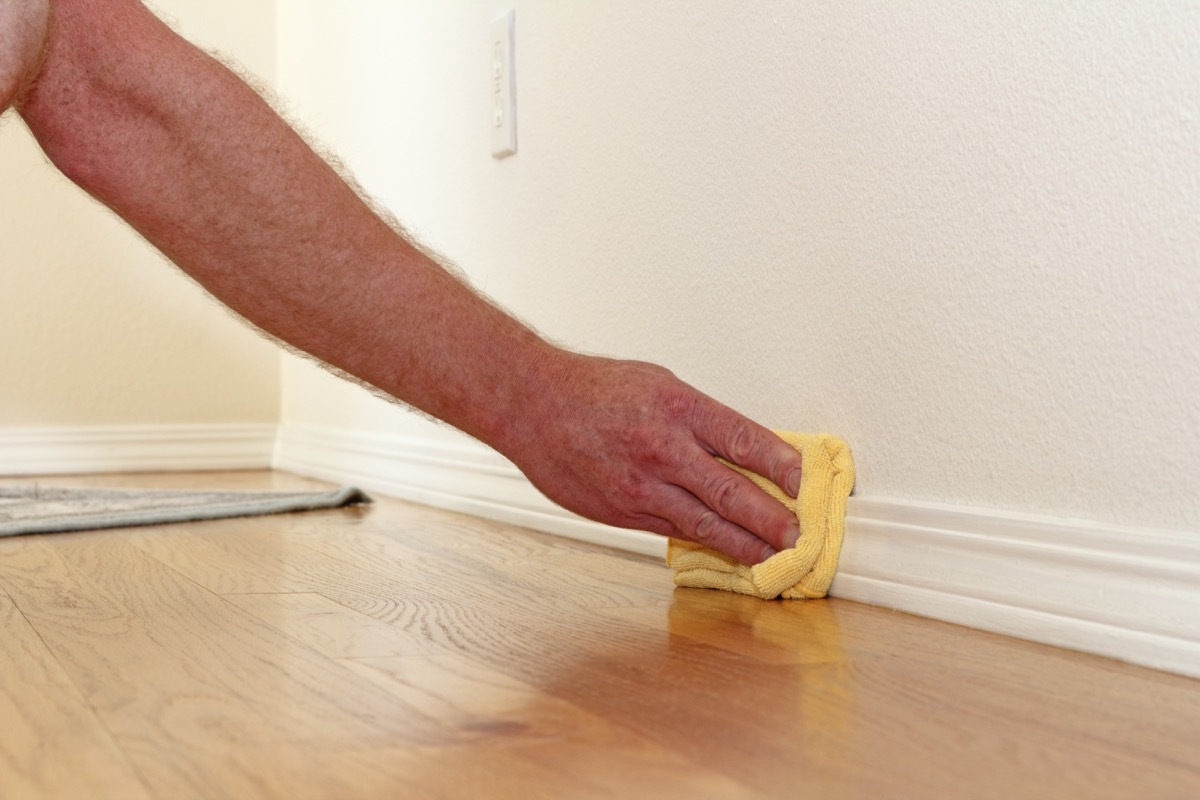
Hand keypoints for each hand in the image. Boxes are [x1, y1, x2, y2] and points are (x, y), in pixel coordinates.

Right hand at [506, 353, 802, 564]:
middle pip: (733, 492)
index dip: (782, 466)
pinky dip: (702, 542)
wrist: (533, 406)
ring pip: (705, 522)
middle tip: (800, 536)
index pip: (745, 440)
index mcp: (679, 407)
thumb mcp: (659, 385)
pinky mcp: (622, 512)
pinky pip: (671, 530)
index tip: (805, 482)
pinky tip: (724, 551)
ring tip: (772, 557)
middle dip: (773, 519)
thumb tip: (742, 451)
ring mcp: (642, 485)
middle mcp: (664, 448)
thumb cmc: (595, 390)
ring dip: (745, 544)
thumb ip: (700, 420)